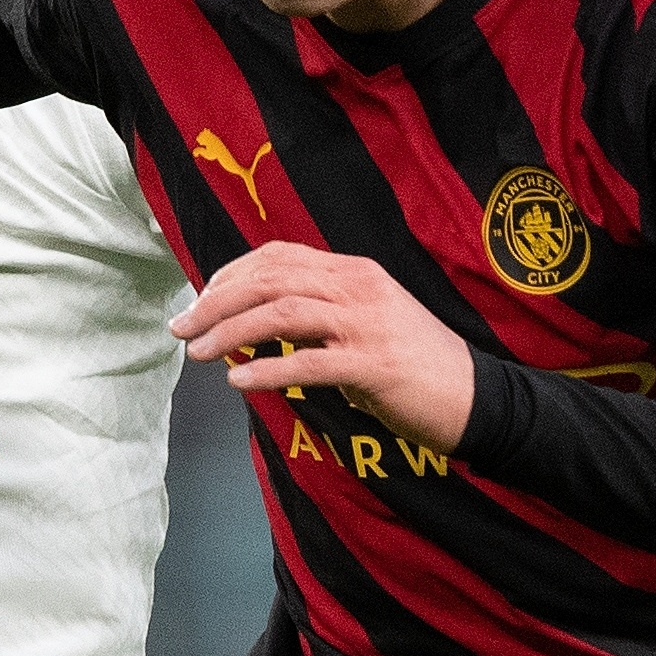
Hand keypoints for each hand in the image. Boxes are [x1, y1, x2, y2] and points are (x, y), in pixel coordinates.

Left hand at [168, 243, 477, 449]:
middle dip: (214, 303)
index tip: (200, 300)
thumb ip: (324, 317)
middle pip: (269, 281)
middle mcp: (358, 289)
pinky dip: (267, 370)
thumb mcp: (369, 324)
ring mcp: (367, 325)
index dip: (230, 274)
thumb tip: (266, 329)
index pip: (278, 257)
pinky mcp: (374, 366)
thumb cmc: (417, 367)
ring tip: (198, 355)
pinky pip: (308, 363)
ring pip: (281, 314)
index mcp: (354, 273)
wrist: (474, 398)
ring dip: (229, 333)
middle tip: (180, 329)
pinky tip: (239, 381)